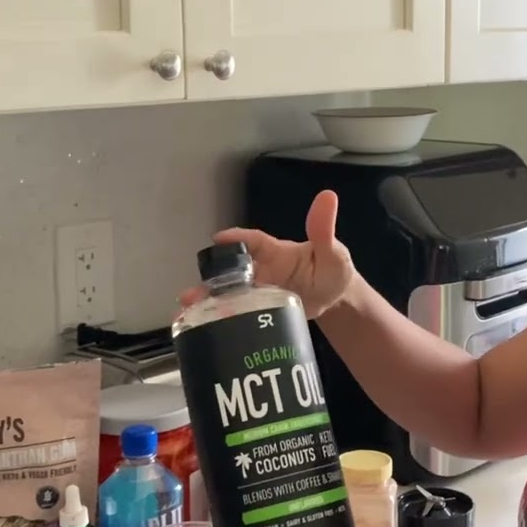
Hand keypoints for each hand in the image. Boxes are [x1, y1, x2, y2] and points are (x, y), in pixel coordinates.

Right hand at [178, 190, 355, 318]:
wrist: (337, 301)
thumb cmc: (333, 271)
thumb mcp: (334, 253)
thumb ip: (325, 231)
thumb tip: (328, 197)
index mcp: (277, 253)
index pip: (254, 242)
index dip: (236, 238)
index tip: (217, 239)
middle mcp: (262, 270)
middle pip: (233, 273)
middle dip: (212, 281)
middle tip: (190, 295)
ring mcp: (259, 291)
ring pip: (230, 294)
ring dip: (210, 302)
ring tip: (189, 314)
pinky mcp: (260, 311)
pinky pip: (238, 313)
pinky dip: (221, 319)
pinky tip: (204, 330)